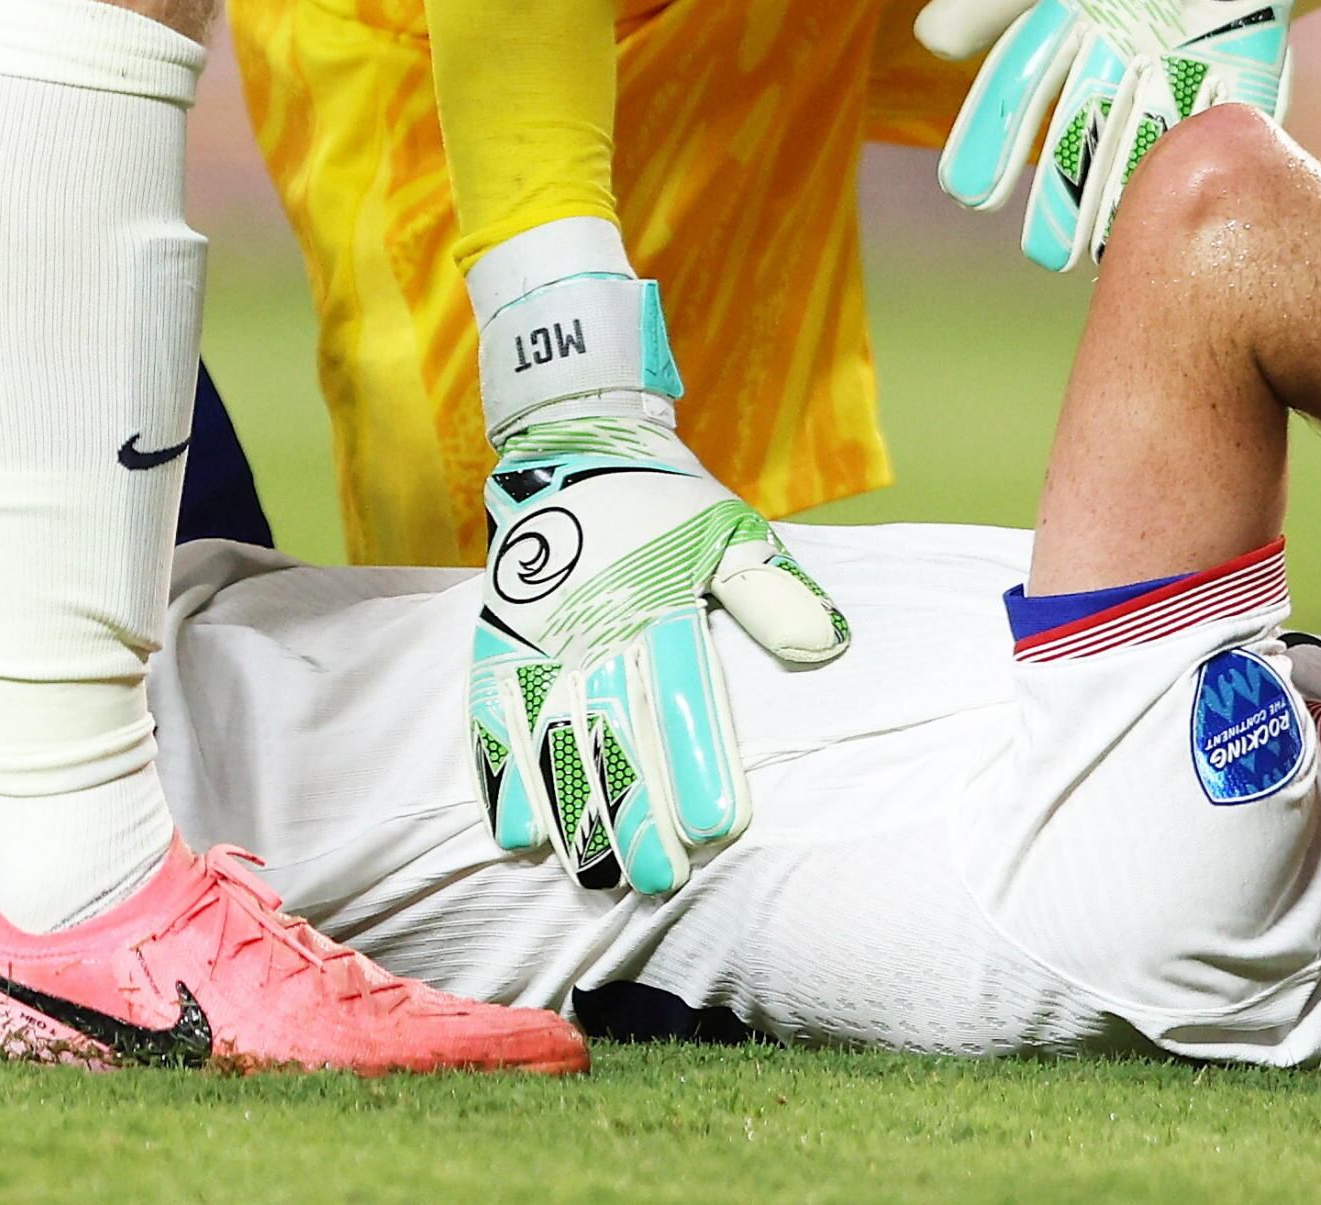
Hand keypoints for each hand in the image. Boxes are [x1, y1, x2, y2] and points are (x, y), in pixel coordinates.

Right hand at [468, 396, 847, 891]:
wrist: (575, 441)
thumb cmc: (667, 503)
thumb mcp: (731, 530)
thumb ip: (772, 592)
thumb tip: (828, 646)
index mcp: (661, 603)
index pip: (683, 694)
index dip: (699, 761)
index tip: (720, 827)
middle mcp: (596, 628)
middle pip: (616, 733)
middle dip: (637, 813)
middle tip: (659, 880)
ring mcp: (540, 637)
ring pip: (554, 737)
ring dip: (574, 812)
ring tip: (597, 876)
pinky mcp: (498, 639)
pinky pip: (493, 714)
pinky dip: (501, 775)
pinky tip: (517, 836)